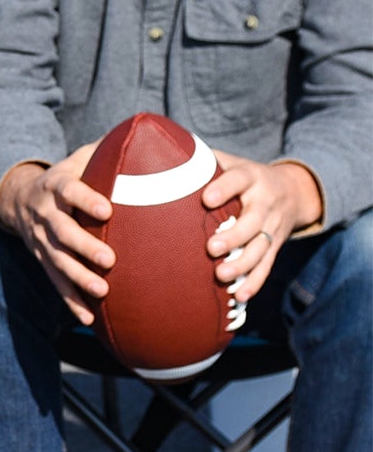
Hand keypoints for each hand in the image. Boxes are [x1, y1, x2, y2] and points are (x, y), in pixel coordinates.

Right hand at [0, 146, 110, 323]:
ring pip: (57, 260)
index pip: (70, 190)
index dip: (86, 200)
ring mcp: (41, 240)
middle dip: (84, 247)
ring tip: (102, 291)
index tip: (107, 210)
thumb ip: (108, 150)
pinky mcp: (42, 259)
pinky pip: (55, 282)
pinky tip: (88, 317)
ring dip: (78, 278)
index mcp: (56, 185)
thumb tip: (150, 137)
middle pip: (62, 232)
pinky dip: (70, 301)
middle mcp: (45, 213)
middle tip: (109, 259)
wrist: (19, 198)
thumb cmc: (66, 175)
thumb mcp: (80, 157)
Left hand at [202, 156, 320, 304]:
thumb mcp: (230, 161)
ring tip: (222, 275)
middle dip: (234, 235)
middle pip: (254, 220)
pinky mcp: (276, 246)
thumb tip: (157, 155)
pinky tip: (239, 296)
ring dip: (243, 263)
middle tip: (211, 247)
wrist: (294, 190)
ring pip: (261, 247)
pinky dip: (254, 282)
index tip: (207, 199)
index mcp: (251, 177)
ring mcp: (273, 226)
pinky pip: (267, 265)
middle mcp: (265, 201)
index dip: (225, 188)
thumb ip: (200, 161)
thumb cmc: (244, 176)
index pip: (238, 180)